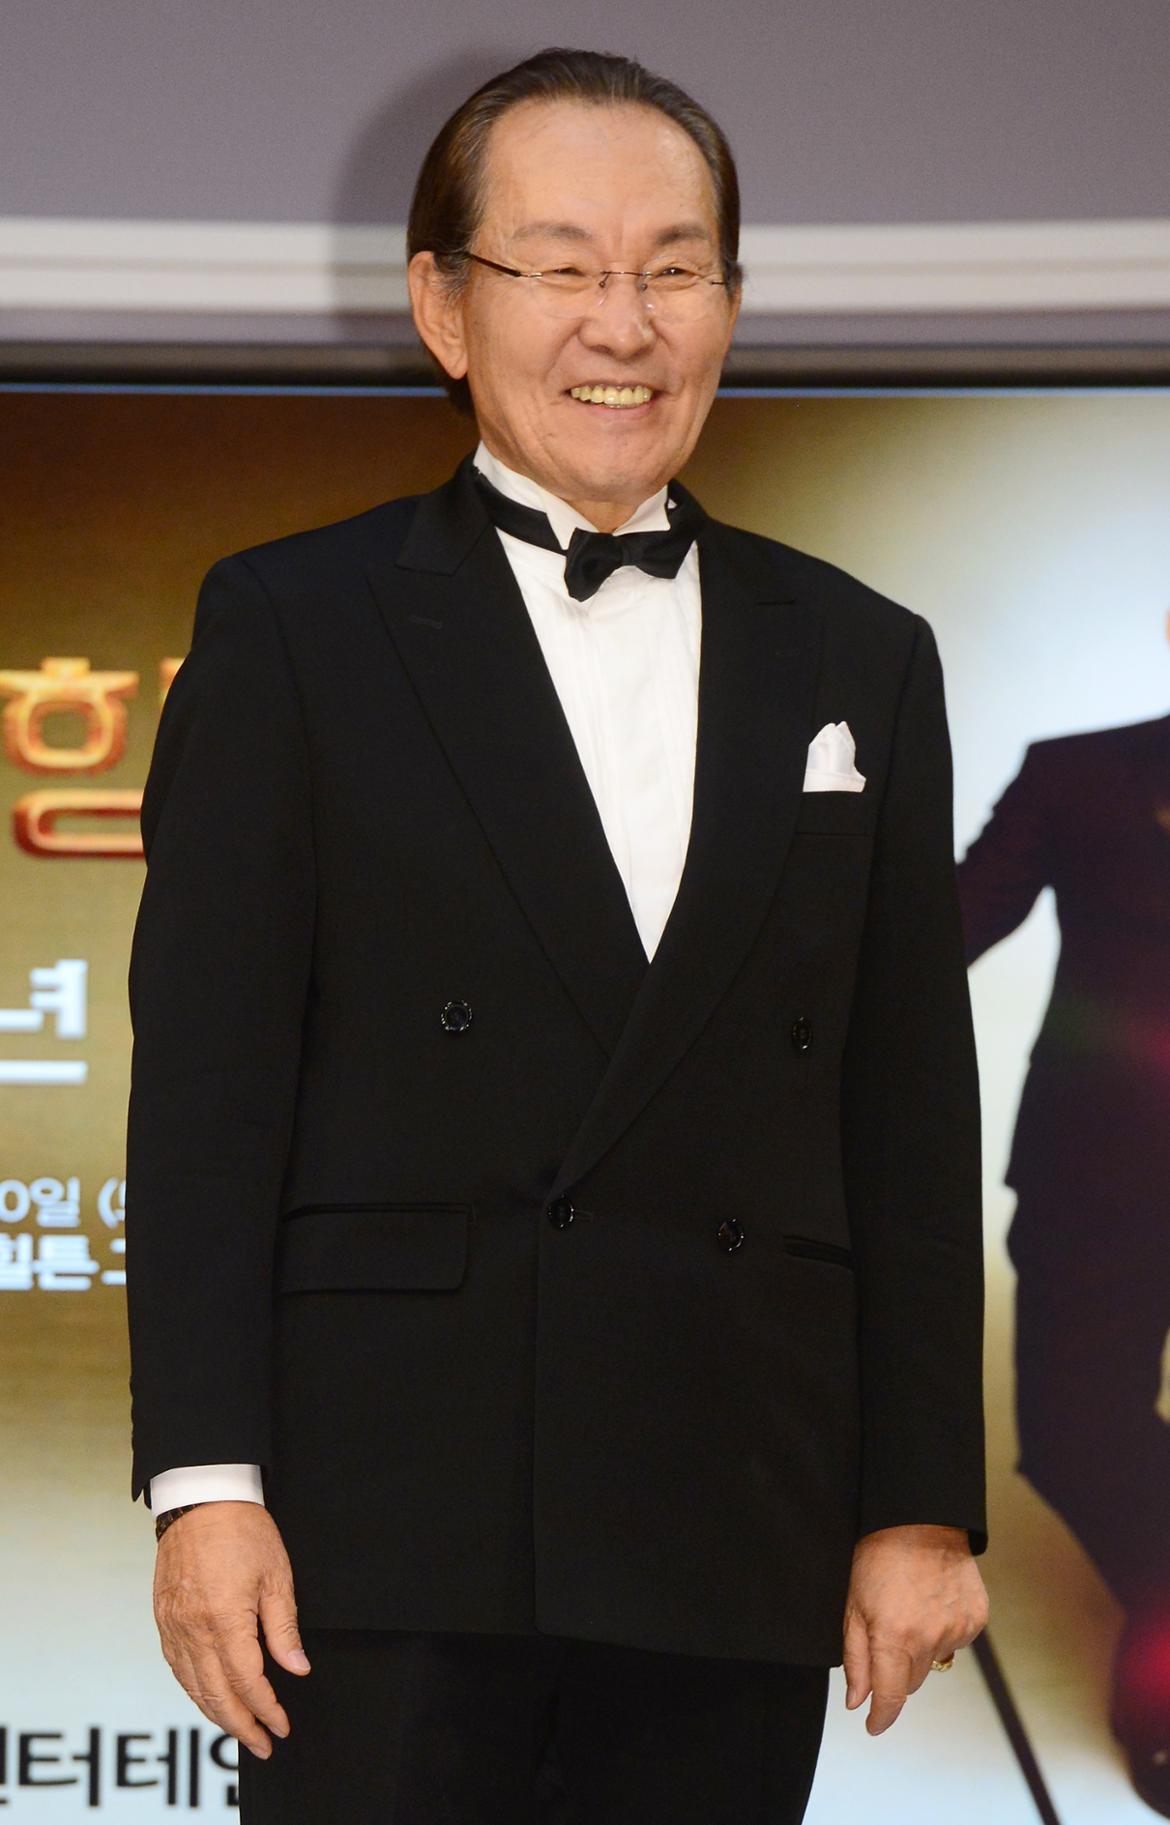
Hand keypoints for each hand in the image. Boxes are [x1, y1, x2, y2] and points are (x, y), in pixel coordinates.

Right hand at [153, 1501, 310, 1759]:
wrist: (200, 1499)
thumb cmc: (243, 1530)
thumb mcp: (277, 1575)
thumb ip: (283, 1628)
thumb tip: (296, 1669)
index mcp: (224, 1619)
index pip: (247, 1681)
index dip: (267, 1709)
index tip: (282, 1726)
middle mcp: (193, 1629)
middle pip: (216, 1694)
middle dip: (241, 1726)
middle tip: (263, 1744)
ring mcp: (173, 1626)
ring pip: (192, 1687)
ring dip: (216, 1714)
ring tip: (240, 1729)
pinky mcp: (162, 1619)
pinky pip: (176, 1668)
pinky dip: (193, 1690)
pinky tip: (209, 1698)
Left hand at [842, 1523, 987, 1734]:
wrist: (923, 1520)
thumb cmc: (879, 1556)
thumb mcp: (854, 1604)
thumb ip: (856, 1658)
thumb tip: (857, 1701)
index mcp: (893, 1638)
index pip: (890, 1697)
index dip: (880, 1717)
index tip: (873, 1725)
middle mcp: (928, 1640)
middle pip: (912, 1682)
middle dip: (896, 1672)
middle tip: (887, 1637)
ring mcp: (956, 1631)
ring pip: (934, 1663)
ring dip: (920, 1650)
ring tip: (910, 1612)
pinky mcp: (975, 1620)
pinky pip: (955, 1643)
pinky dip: (942, 1633)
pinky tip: (931, 1604)